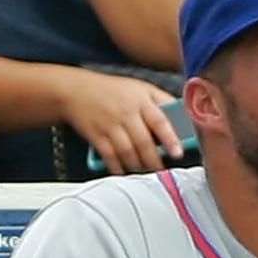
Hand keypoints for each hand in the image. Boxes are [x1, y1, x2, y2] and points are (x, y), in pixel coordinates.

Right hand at [55, 69, 185, 174]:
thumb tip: (181, 117)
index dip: (170, 139)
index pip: (160, 121)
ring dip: (138, 166)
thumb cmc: (111, 89)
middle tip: (161, 169)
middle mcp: (126, 113)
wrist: (75, 90)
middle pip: (143, 142)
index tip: (178, 153)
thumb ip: (161, 101)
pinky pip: (109, 157)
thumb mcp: (140, 87)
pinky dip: (118, 167)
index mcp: (141, 100)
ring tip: (145, 170)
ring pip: (127, 152)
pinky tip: (125, 171)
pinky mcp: (96, 137)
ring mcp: (110, 126)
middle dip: (154, 160)